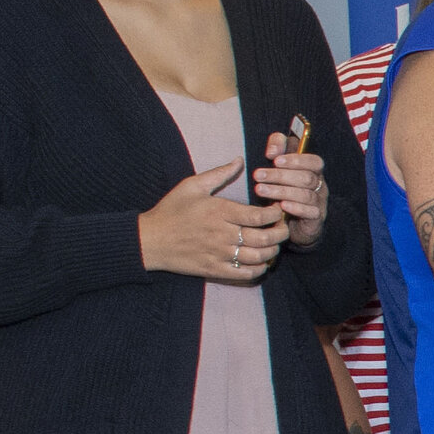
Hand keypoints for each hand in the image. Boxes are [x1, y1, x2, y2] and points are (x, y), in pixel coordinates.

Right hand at [140, 160, 289, 283]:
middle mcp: (222, 234)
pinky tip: (261, 261)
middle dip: (281, 233)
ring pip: (259, 257)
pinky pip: (245, 274)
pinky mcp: (215, 270)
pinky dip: (259, 268)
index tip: (278, 209)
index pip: (260, 215)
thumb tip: (239, 159)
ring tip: (274, 243)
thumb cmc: (171, 210)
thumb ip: (219, 173)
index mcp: (219, 211)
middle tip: (283, 227)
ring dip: (273, 251)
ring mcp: (219, 254)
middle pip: (265, 238)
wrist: (150, 240)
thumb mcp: (192, 186)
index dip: (276, 213)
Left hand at [257, 135, 330, 250]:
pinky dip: (296, 208)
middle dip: (280, 176)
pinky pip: (310, 212)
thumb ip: (277, 147)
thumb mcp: (279, 163)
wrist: (292, 222)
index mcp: (313, 171)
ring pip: (305, 195)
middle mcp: (319, 186)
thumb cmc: (284, 188)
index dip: (297, 160)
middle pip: (306, 178)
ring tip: (260, 190)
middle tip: (258, 175)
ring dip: (281, 191)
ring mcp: (319, 203)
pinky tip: (281, 206)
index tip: (275, 160)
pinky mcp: (316, 219)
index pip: (314, 161)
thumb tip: (272, 151)